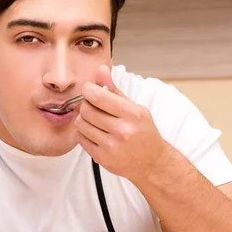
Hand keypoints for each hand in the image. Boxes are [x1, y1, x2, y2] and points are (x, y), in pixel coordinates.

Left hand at [75, 65, 168, 182]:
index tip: (89, 89)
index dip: (88, 89)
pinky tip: (94, 132)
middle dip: (86, 104)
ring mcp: (111, 146)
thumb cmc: (143, 133)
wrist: (151, 162)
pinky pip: (80, 138)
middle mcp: (122, 131)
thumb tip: (100, 70)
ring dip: (84, 119)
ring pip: (81, 123)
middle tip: (93, 106)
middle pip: (87, 109)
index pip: (98, 96)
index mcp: (132, 114)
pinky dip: (83, 133)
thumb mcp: (135, 108)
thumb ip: (114, 89)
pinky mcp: (102, 157)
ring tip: (94, 120)